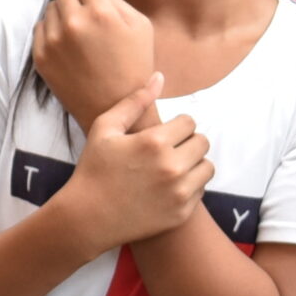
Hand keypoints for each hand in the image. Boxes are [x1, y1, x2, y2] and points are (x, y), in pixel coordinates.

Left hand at [33, 0, 155, 132]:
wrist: (114, 109)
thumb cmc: (134, 66)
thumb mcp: (141, 26)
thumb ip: (117, 0)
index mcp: (100, 12)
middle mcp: (73, 23)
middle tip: (85, 0)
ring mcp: (53, 41)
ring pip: (51, 7)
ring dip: (64, 10)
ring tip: (80, 26)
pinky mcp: (41, 57)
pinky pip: (40, 28)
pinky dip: (53, 29)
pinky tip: (68, 40)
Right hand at [60, 77, 212, 253]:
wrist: (88, 218)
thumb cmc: (94, 169)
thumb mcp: (105, 129)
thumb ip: (134, 101)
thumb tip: (160, 78)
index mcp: (154, 142)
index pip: (189, 122)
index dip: (176, 125)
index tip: (163, 134)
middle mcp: (172, 166)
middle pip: (202, 142)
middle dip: (187, 142)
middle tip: (168, 149)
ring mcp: (179, 192)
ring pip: (207, 167)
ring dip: (193, 164)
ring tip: (172, 166)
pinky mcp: (182, 212)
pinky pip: (201, 190)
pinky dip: (189, 186)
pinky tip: (168, 186)